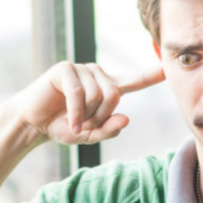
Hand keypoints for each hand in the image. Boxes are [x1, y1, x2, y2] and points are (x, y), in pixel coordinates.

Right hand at [10, 61, 165, 145]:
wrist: (33, 123)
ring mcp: (81, 69)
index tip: (168, 67)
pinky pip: (79, 93)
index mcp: (107, 88)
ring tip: (75, 121)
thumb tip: (126, 119)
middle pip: (115, 95)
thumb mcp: (90, 135)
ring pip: (98, 95)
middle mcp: (97, 75)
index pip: (135, 80)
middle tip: (85, 125)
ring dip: (87, 115)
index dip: (152, 74)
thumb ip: (109, 130)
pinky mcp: (65, 69)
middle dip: (101, 116)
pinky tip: (71, 123)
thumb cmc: (63, 126)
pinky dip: (76, 113)